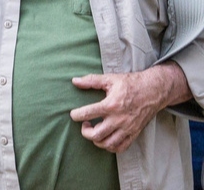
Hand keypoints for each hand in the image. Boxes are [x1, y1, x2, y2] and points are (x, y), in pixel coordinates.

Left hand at [69, 62, 191, 153]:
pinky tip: (105, 138)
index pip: (89, 113)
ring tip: (94, 131)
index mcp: (111, 105)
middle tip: (84, 124)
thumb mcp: (110, 79)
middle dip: (86, 132)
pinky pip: (120, 148)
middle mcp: (119, 120)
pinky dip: (110, 146)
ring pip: (108, 144)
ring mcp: (127, 129)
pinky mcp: (134, 134)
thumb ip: (91, 80)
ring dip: (97, 141)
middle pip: (97, 135)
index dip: (77, 115)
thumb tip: (75, 81)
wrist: (152, 91)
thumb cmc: (130, 84)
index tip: (73, 115)